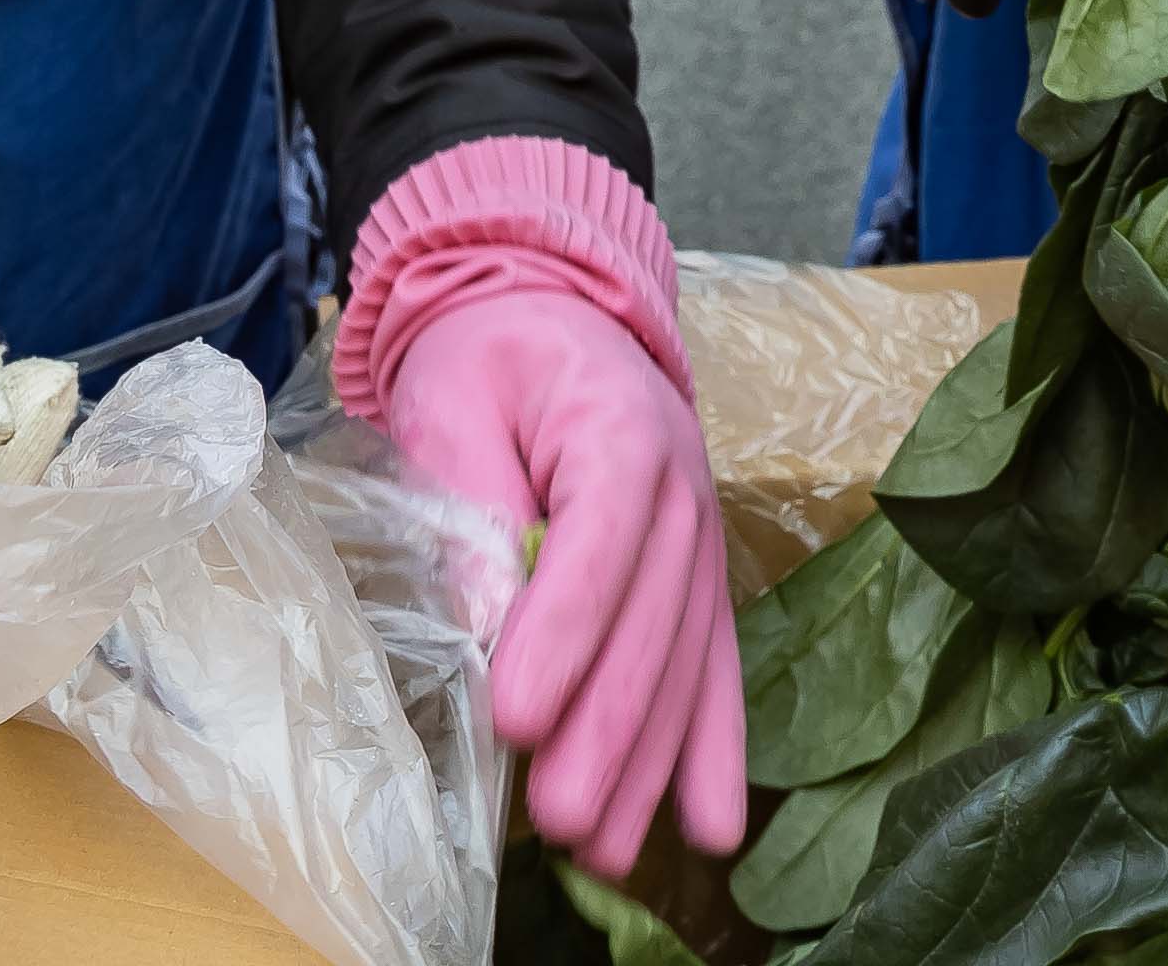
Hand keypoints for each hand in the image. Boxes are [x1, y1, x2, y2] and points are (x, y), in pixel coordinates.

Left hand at [378, 292, 739, 878]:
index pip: (597, 546)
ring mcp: (702, 542)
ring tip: (604, 852)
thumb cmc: (492, 356)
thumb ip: (470, 501)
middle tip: (555, 814)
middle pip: (649, 625)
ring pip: (686, 665)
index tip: (515, 717)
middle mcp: (683, 494)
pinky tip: (708, 829)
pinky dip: (713, 752)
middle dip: (604, 729)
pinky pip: (714, 671)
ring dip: (650, 764)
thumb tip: (484, 618)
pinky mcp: (698, 581)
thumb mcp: (453, 399)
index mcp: (621, 432)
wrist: (555, 315)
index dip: (561, 636)